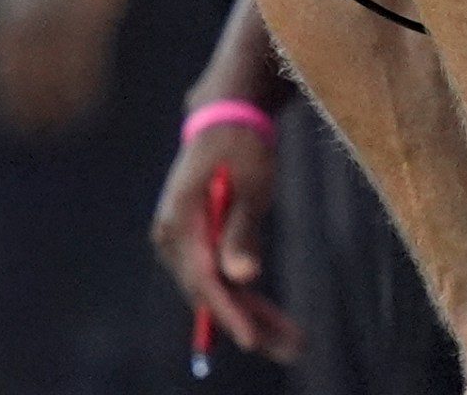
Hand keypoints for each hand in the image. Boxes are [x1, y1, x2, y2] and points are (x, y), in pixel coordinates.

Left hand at [0, 0, 131, 131]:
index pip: (0, 73)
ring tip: (66, 124)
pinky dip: (85, 87)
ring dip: (61, 103)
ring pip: (58, 75)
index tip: (17, 123)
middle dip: (34, 109)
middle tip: (42, 132)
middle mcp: (25, 21)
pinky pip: (85, 62)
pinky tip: (88, 100)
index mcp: (3, 17)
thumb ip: (17, 27)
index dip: (8, 101)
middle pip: (27, 80)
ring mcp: (58, 18)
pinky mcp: (87, 15)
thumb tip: (13, 65)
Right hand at [151, 122, 301, 362]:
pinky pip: (220, 279)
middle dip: (249, 324)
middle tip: (292, 348)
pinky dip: (245, 300)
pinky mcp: (199, 244)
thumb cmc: (240, 145)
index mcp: (180, 220)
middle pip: (210, 292)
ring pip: (217, 291)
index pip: (203, 278)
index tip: (252, 339)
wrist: (225, 119)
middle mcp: (174, 238)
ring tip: (292, 343)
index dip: (228, 312)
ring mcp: (184, 243)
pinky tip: (272, 323)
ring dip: (252, 318)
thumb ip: (243, 230)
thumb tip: (240, 277)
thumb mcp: (250, 182)